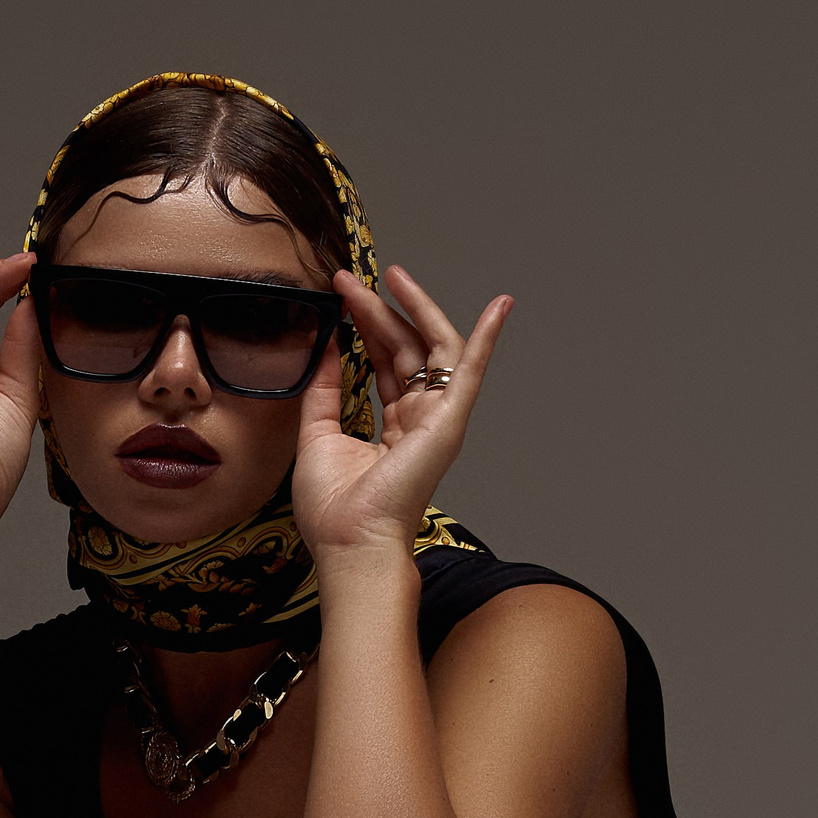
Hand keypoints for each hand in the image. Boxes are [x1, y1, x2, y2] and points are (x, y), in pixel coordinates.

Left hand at [293, 266, 511, 559]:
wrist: (350, 542)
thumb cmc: (334, 509)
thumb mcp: (316, 436)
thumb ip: (324, 391)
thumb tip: (324, 347)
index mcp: (392, 427)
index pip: (383, 363)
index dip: (363, 327)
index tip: (339, 297)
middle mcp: (420, 420)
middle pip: (404, 349)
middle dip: (379, 310)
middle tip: (351, 279)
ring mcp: (438, 420)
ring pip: (432, 349)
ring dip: (414, 308)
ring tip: (391, 274)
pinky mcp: (449, 422)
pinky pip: (472, 372)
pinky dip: (488, 337)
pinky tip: (500, 305)